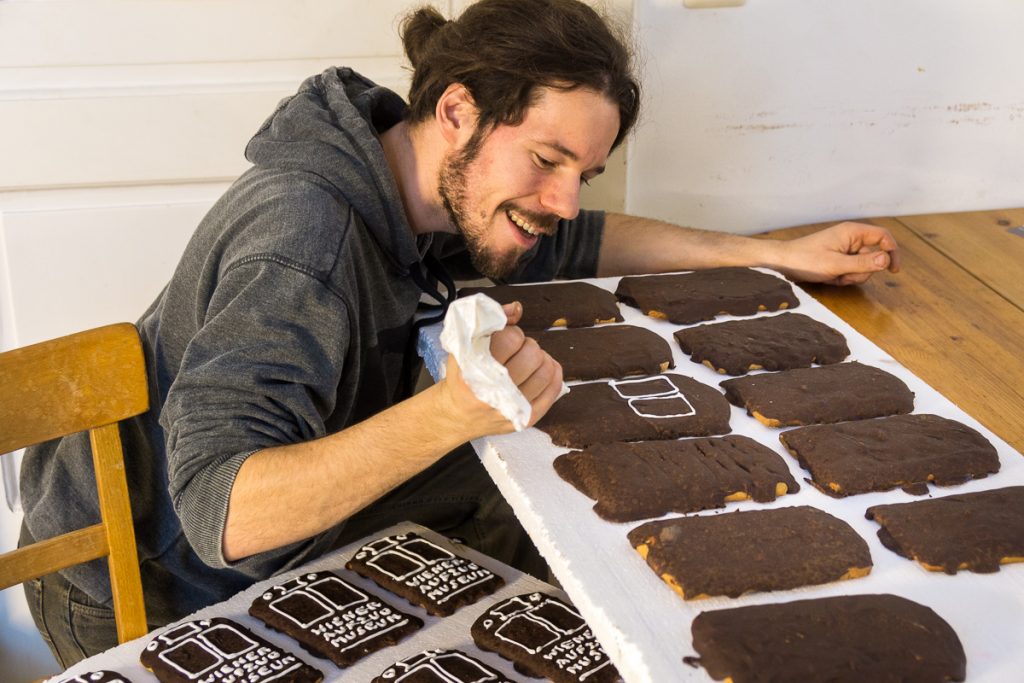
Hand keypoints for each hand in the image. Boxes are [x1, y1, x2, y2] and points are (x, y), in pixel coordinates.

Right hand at [439, 302, 563, 437]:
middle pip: (532, 355)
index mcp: (475, 370)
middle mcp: (494, 391)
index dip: (512, 333)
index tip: (506, 338)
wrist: (457, 414)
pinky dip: (553, 374)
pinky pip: (553, 390)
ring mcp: (512, 407)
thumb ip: (491, 321)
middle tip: (518, 350)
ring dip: (541, 359)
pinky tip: (542, 368)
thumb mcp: (465, 344)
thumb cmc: (462, 376)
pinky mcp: (526, 418)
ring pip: (546, 372)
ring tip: (529, 360)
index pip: (512, 339)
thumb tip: (517, 308)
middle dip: (528, 346)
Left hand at [776, 221, 900, 285]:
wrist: (783, 263)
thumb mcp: (836, 264)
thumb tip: (886, 260)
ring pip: (863, 266)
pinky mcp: (839, 259)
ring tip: (834, 276)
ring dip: (851, 276)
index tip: (893, 270)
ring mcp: (845, 249)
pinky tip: (830, 277)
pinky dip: (843, 277)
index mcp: (852, 232)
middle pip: (874, 256)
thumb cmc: (805, 260)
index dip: (892, 251)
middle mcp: (851, 238)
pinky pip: (851, 270)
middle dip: (862, 270)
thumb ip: (862, 263)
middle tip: (844, 274)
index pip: (883, 236)